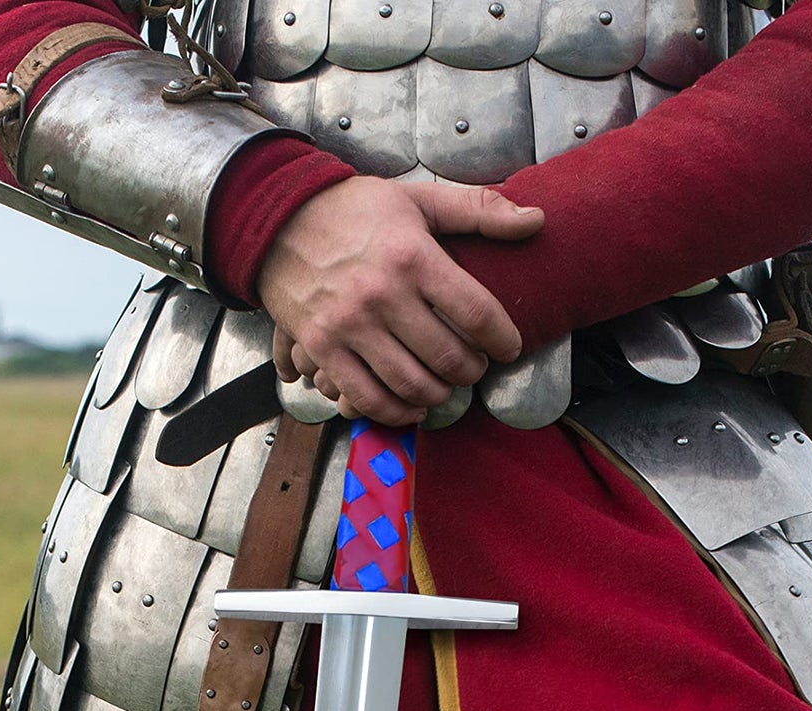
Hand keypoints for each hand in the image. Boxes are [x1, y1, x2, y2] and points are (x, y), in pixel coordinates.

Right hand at [258, 177, 544, 425]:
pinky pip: (367, 398)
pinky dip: (396, 411)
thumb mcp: (418, 199)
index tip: (508, 347)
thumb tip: (535, 221)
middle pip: (447, 357)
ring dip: (438, 394)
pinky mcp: (323, 348)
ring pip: (411, 385)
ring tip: (444, 384)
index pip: (476, 312)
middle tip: (474, 366)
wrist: (276, 218)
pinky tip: (410, 405)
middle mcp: (382, 294)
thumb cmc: (353, 210)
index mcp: (412, 255)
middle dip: (471, 370)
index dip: (503, 339)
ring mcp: (349, 326)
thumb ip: (479, 210)